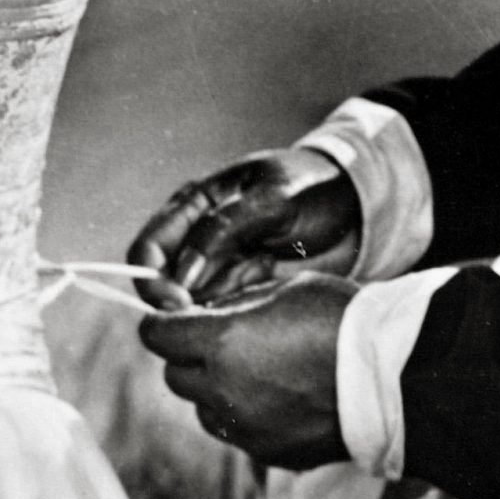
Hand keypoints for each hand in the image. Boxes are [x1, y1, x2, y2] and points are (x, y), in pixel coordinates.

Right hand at [127, 146, 361, 308]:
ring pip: (197, 303)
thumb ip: (221, 231)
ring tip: (266, 261)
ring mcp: (219, 267)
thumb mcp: (269, 199)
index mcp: (191, 206)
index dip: (152, 281)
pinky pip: (227, 310)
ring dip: (229, 292)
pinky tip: (272, 271)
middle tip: (244, 275)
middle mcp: (195, 239)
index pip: (146, 251)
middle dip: (197, 294)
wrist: (353, 205)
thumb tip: (180, 276)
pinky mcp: (242, 289)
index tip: (181, 302)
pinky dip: (246, 300)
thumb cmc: (310, 188)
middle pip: (166, 287)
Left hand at [140, 273, 353, 469]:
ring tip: (255, 372)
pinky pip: (239, 433)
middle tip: (218, 341)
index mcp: (221, 344)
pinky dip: (246, 416)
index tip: (176, 317)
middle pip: (175, 376)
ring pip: (204, 409)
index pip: (156, 335)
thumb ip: (237, 306)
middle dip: (188, 357)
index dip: (163, 323)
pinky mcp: (269, 453)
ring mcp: (245, 428)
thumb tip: (210, 314)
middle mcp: (223, 391)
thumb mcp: (284, 290)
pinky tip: (281, 398)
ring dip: (215, 390)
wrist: (394, 378)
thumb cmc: (343, 321)